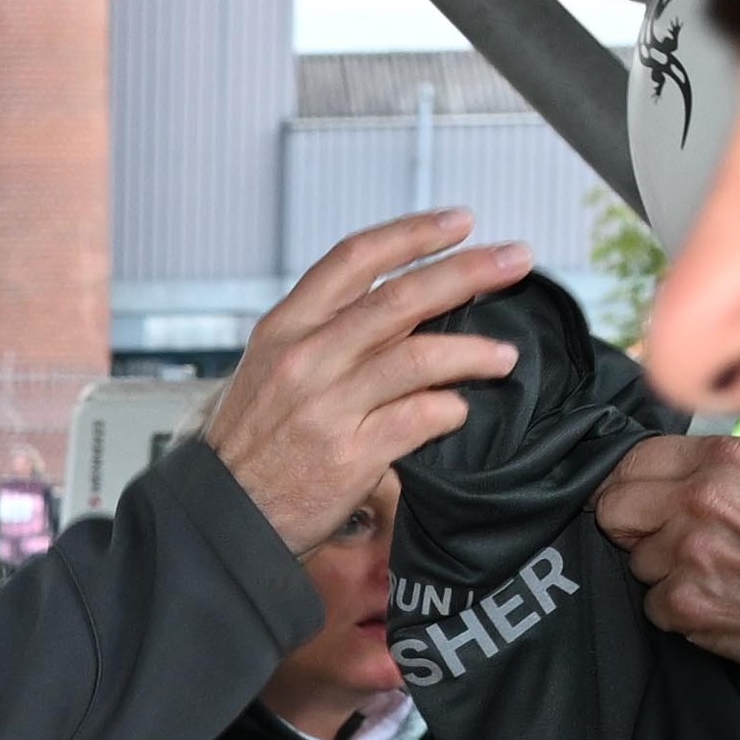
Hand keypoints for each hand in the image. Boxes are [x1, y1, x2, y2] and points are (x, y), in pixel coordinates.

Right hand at [194, 217, 536, 562]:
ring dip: (473, 351)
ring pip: (418, 357)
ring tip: (505, 356)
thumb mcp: (270, 368)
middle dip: (468, 272)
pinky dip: (450, 408)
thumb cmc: (252, 443)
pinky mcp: (350, 454)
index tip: (459, 223)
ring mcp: (328, 406)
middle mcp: (307, 358)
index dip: (413, 234)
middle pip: (400, 298)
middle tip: (515, 261)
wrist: (223, 516)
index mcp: (286, 327)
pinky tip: (461, 409)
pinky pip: (420, 417)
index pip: (356, 258)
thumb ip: (326, 333)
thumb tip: (400, 307)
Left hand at [602, 435, 739, 733]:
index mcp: (727, 458)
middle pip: (616, 508)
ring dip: (664, 572)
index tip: (635, 500)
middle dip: (633, 528)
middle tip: (666, 541)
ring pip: (637, 560)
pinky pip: (652, 604)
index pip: (634, 460)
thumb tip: (667, 474)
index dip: (631, 485)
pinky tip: (719, 601)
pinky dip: (677, 610)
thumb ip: (720, 469)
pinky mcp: (686, 600)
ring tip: (717, 573)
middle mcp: (704, 498)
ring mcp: (691, 551)